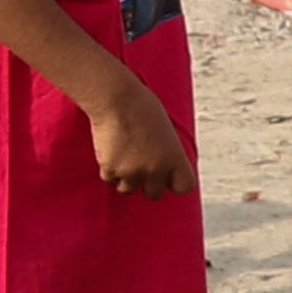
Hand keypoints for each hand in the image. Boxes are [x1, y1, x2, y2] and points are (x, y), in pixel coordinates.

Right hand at [80, 72, 194, 197]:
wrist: (116, 98)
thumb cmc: (141, 106)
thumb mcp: (166, 130)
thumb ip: (166, 152)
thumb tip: (161, 167)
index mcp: (175, 158)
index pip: (183, 186)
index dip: (174, 181)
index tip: (167, 175)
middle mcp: (156, 169)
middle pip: (154, 193)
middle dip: (146, 183)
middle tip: (139, 165)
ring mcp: (132, 172)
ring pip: (128, 189)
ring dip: (124, 176)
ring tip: (122, 155)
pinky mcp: (111, 169)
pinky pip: (109, 178)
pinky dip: (108, 168)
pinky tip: (110, 150)